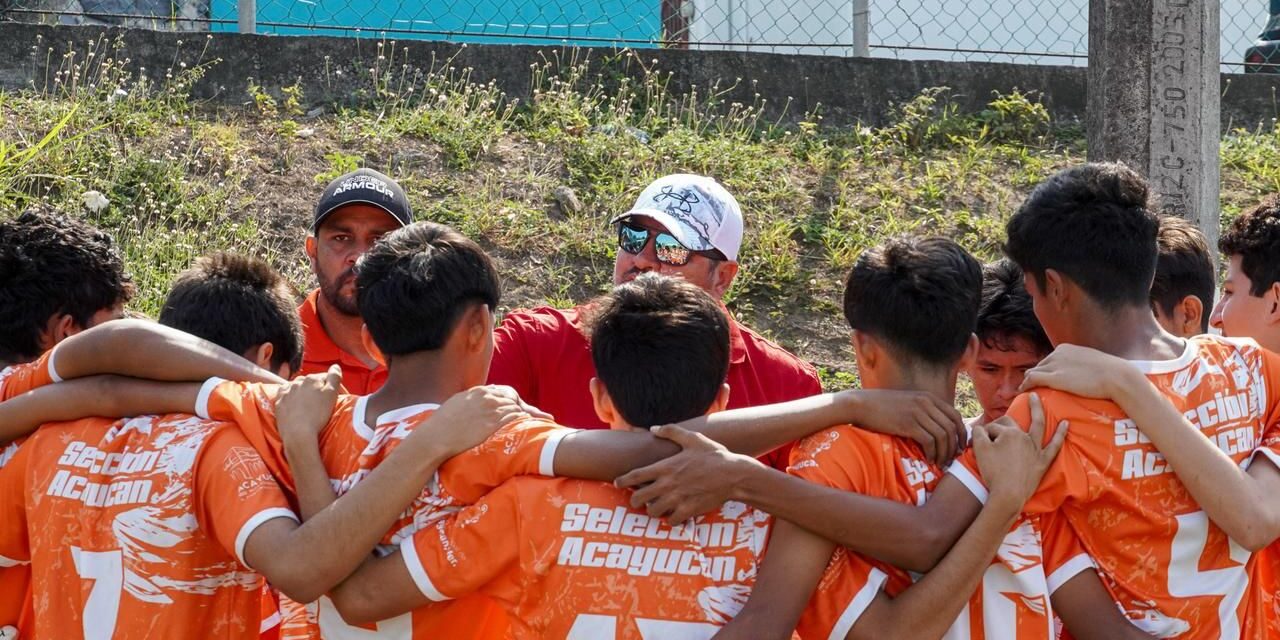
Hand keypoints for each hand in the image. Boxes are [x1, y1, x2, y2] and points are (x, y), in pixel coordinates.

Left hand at [276, 364, 341, 446]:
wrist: (298, 433)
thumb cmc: (318, 415)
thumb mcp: (332, 394)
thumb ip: (334, 377)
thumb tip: (335, 366)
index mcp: (312, 378)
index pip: (326, 377)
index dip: (333, 386)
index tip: (337, 397)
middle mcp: (298, 381)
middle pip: (311, 382)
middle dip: (317, 388)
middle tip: (323, 402)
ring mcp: (287, 392)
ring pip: (298, 387)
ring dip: (304, 392)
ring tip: (309, 404)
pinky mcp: (279, 402)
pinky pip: (285, 394)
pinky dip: (290, 396)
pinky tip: (294, 403)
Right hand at [427, 385, 552, 456]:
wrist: (436, 437)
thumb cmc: (441, 425)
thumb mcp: (456, 405)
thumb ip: (470, 401)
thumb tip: (475, 404)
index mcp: (478, 391)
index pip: (503, 392)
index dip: (513, 401)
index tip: (520, 408)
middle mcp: (488, 397)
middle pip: (514, 399)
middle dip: (527, 408)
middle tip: (542, 416)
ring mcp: (492, 409)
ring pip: (519, 409)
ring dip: (531, 416)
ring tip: (546, 422)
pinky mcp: (495, 423)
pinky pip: (517, 420)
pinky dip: (528, 423)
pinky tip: (537, 427)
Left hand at [614, 424, 765, 524]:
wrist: (734, 475)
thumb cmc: (714, 455)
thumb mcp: (693, 439)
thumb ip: (671, 431)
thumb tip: (653, 428)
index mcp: (666, 466)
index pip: (635, 476)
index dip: (622, 480)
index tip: (617, 483)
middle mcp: (668, 484)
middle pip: (638, 498)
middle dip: (635, 500)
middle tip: (638, 500)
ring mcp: (678, 499)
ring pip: (652, 512)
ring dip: (653, 510)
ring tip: (657, 507)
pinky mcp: (689, 511)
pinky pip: (671, 521)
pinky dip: (671, 520)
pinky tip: (674, 515)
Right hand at [843, 388, 965, 465]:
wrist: (860, 405)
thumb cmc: (881, 407)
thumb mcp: (907, 403)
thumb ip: (922, 411)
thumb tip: (935, 428)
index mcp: (928, 397)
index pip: (955, 416)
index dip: (961, 433)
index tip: (959, 447)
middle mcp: (927, 403)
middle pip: (952, 427)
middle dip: (955, 446)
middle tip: (951, 459)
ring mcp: (918, 413)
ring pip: (943, 436)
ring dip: (944, 453)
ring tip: (940, 463)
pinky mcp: (909, 424)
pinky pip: (930, 441)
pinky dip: (933, 453)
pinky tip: (929, 460)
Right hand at [973, 393, 1067, 509]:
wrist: (1008, 495)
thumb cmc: (993, 473)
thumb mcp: (979, 450)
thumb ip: (978, 434)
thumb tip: (980, 428)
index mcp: (1008, 434)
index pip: (992, 428)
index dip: (983, 435)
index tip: (976, 443)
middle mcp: (1024, 437)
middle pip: (1010, 423)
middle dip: (999, 424)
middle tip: (991, 430)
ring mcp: (1035, 449)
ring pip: (1038, 424)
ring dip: (1037, 409)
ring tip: (1036, 397)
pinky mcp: (1043, 461)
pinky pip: (1055, 446)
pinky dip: (1061, 434)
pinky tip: (1066, 423)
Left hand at [1019, 344, 1139, 399]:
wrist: (1117, 376)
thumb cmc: (1111, 373)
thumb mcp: (1091, 363)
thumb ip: (1080, 366)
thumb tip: (1082, 373)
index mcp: (1065, 348)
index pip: (1049, 360)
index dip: (1045, 371)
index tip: (1044, 381)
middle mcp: (1057, 353)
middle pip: (1039, 366)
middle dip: (1035, 376)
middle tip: (1030, 388)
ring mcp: (1055, 364)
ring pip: (1033, 372)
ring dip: (1028, 382)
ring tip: (1023, 392)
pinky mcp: (1054, 377)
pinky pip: (1032, 379)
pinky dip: (1024, 386)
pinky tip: (1022, 392)